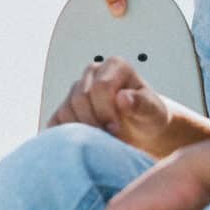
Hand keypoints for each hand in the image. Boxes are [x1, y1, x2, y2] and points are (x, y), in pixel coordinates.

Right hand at [47, 58, 183, 154]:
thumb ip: (142, 104)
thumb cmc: (148, 118)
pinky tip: (81, 142)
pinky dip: (66, 134)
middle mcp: (93, 73)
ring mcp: (77, 89)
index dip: (106, 110)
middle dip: (94, 122)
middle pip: (80, 98)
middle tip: (109, 138)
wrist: (142, 131)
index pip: (100, 86)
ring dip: (82, 130)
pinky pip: (56, 121)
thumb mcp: (153, 113)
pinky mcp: (66, 107)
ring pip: (66, 110)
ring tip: (100, 140)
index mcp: (115, 66)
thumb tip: (124, 98)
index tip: (116, 129)